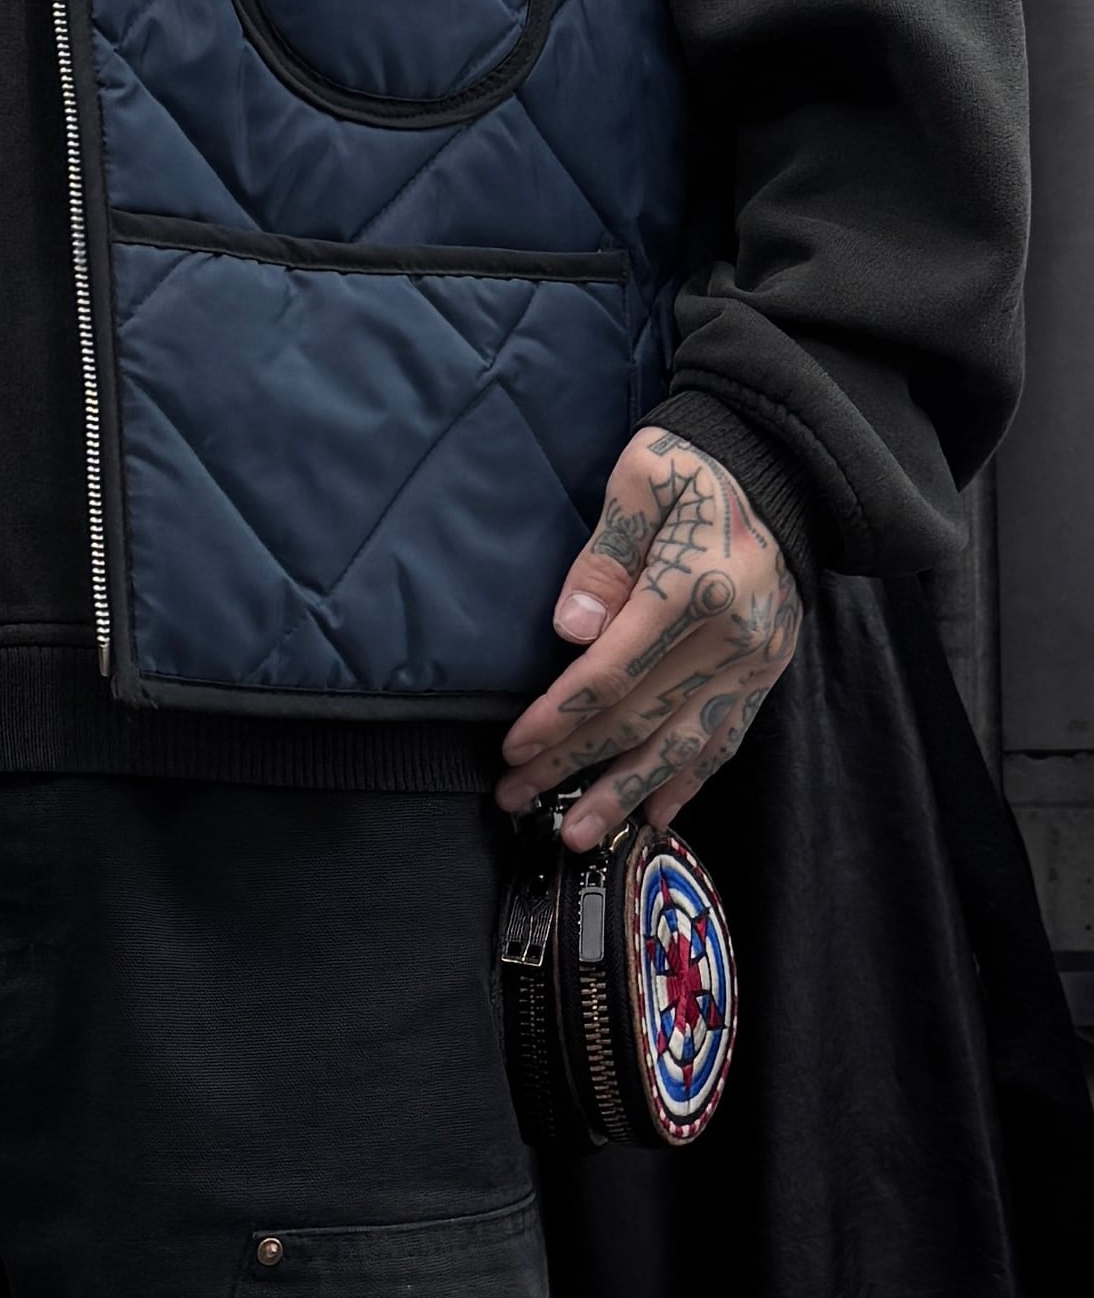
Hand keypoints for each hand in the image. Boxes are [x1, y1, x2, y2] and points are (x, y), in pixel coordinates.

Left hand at [495, 429, 802, 849]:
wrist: (784, 464)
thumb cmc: (695, 463)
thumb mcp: (642, 478)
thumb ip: (605, 555)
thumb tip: (569, 630)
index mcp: (695, 587)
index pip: (612, 671)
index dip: (559, 717)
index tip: (513, 746)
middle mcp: (732, 638)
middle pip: (642, 718)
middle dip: (574, 765)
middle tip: (516, 797)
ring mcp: (756, 661)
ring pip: (685, 746)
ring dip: (626, 794)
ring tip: (578, 833)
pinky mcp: (768, 670)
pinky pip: (727, 738)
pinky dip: (689, 780)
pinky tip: (656, 815)